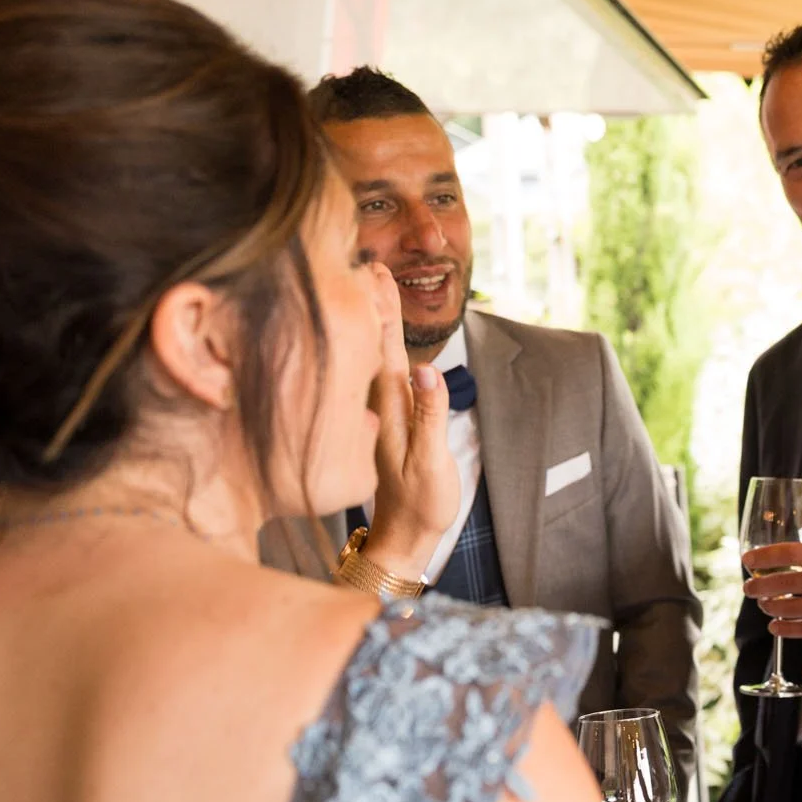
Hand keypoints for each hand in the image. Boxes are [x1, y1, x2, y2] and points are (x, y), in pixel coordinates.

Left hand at [363, 264, 457, 576]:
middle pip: (376, 343)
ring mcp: (381, 416)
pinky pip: (378, 376)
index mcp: (390, 408)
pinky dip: (378, 350)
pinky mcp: (386, 426)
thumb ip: (429, 415)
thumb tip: (425, 370)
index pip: (383, 347)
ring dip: (374, 322)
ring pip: (373, 357)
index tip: (376, 271)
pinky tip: (376, 344)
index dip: (382, 309)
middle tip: (371, 264)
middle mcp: (380, 407)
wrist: (404, 537)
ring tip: (371, 290)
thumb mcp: (431, 462)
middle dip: (375, 304)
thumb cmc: (421, 503)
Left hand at [742, 541, 801, 637]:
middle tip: (749, 587)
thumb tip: (780, 560)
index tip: (747, 560)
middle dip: (759, 586)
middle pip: (784, 583)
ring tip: (763, 605)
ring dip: (769, 607)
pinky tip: (775, 626)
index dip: (763, 557)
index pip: (789, 553)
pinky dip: (784, 629)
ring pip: (790, 608)